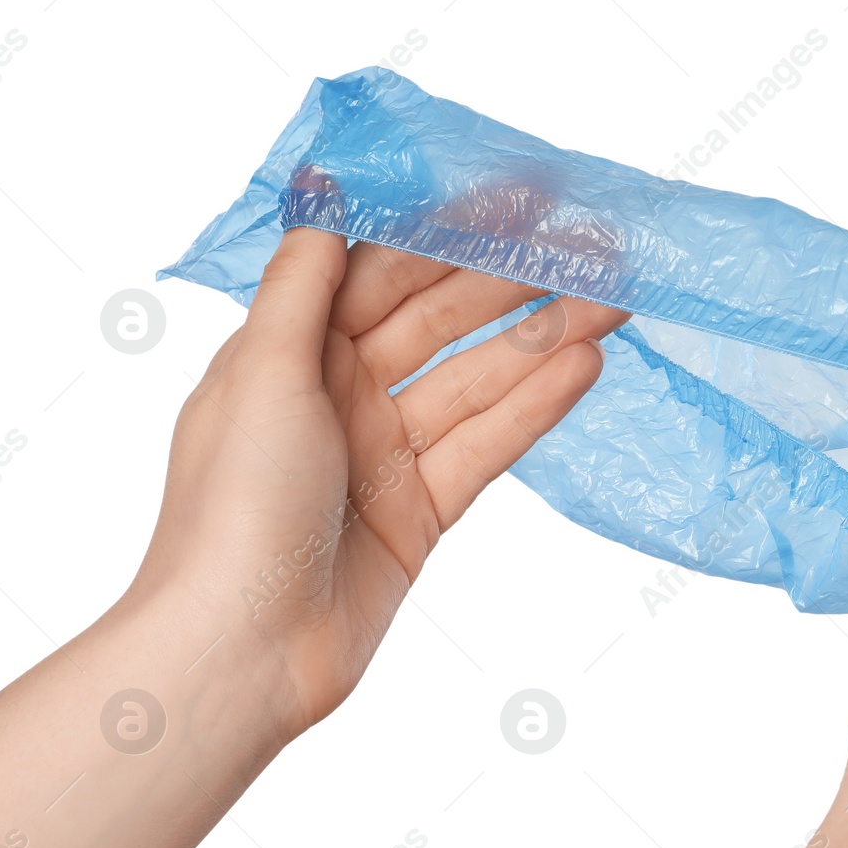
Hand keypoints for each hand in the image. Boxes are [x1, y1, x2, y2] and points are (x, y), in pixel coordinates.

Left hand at [0, 220, 625, 847]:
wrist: (242, 650)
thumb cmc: (234, 507)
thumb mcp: (261, 375)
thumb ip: (303, 287)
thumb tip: (326, 203)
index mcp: (292, 352)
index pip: (384, 270)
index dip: (451, 231)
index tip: (520, 198)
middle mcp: (340, 394)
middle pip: (442, 320)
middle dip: (514, 281)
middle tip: (592, 249)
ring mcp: (386, 454)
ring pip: (478, 380)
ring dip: (544, 340)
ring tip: (614, 305)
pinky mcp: (422, 511)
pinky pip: (487, 445)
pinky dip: (534, 408)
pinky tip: (583, 368)